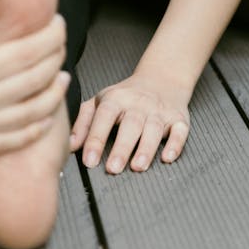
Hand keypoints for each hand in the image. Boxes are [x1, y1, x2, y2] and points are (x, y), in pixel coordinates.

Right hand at [0, 0, 68, 155]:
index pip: (26, 55)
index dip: (50, 37)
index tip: (59, 23)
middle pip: (31, 84)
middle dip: (55, 61)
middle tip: (62, 45)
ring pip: (27, 117)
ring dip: (52, 95)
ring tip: (62, 75)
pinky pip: (8, 142)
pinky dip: (33, 127)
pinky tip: (44, 109)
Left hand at [69, 71, 190, 173]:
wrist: (161, 79)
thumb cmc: (126, 96)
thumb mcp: (101, 102)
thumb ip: (84, 122)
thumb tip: (69, 146)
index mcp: (116, 98)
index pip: (104, 116)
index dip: (96, 138)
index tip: (89, 160)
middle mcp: (139, 104)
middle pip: (131, 124)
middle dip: (122, 147)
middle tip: (113, 169)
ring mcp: (160, 111)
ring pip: (154, 128)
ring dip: (146, 148)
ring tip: (137, 166)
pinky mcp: (179, 118)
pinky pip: (180, 131)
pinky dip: (175, 144)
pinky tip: (168, 157)